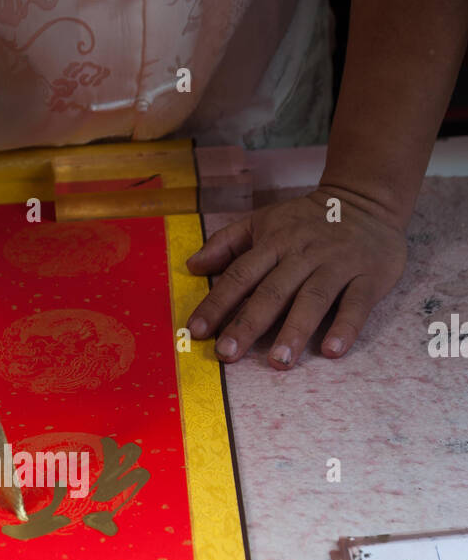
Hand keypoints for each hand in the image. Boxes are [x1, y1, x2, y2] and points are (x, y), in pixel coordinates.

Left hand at [184, 186, 407, 367]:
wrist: (368, 197)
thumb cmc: (307, 219)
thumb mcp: (263, 220)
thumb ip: (226, 242)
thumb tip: (192, 265)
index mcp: (274, 243)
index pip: (240, 276)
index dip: (217, 303)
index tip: (196, 331)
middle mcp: (303, 255)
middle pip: (272, 291)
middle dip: (248, 324)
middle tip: (228, 354)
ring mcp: (337, 265)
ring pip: (313, 299)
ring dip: (295, 331)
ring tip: (278, 362)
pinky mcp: (369, 277)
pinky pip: (357, 304)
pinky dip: (346, 327)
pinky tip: (332, 350)